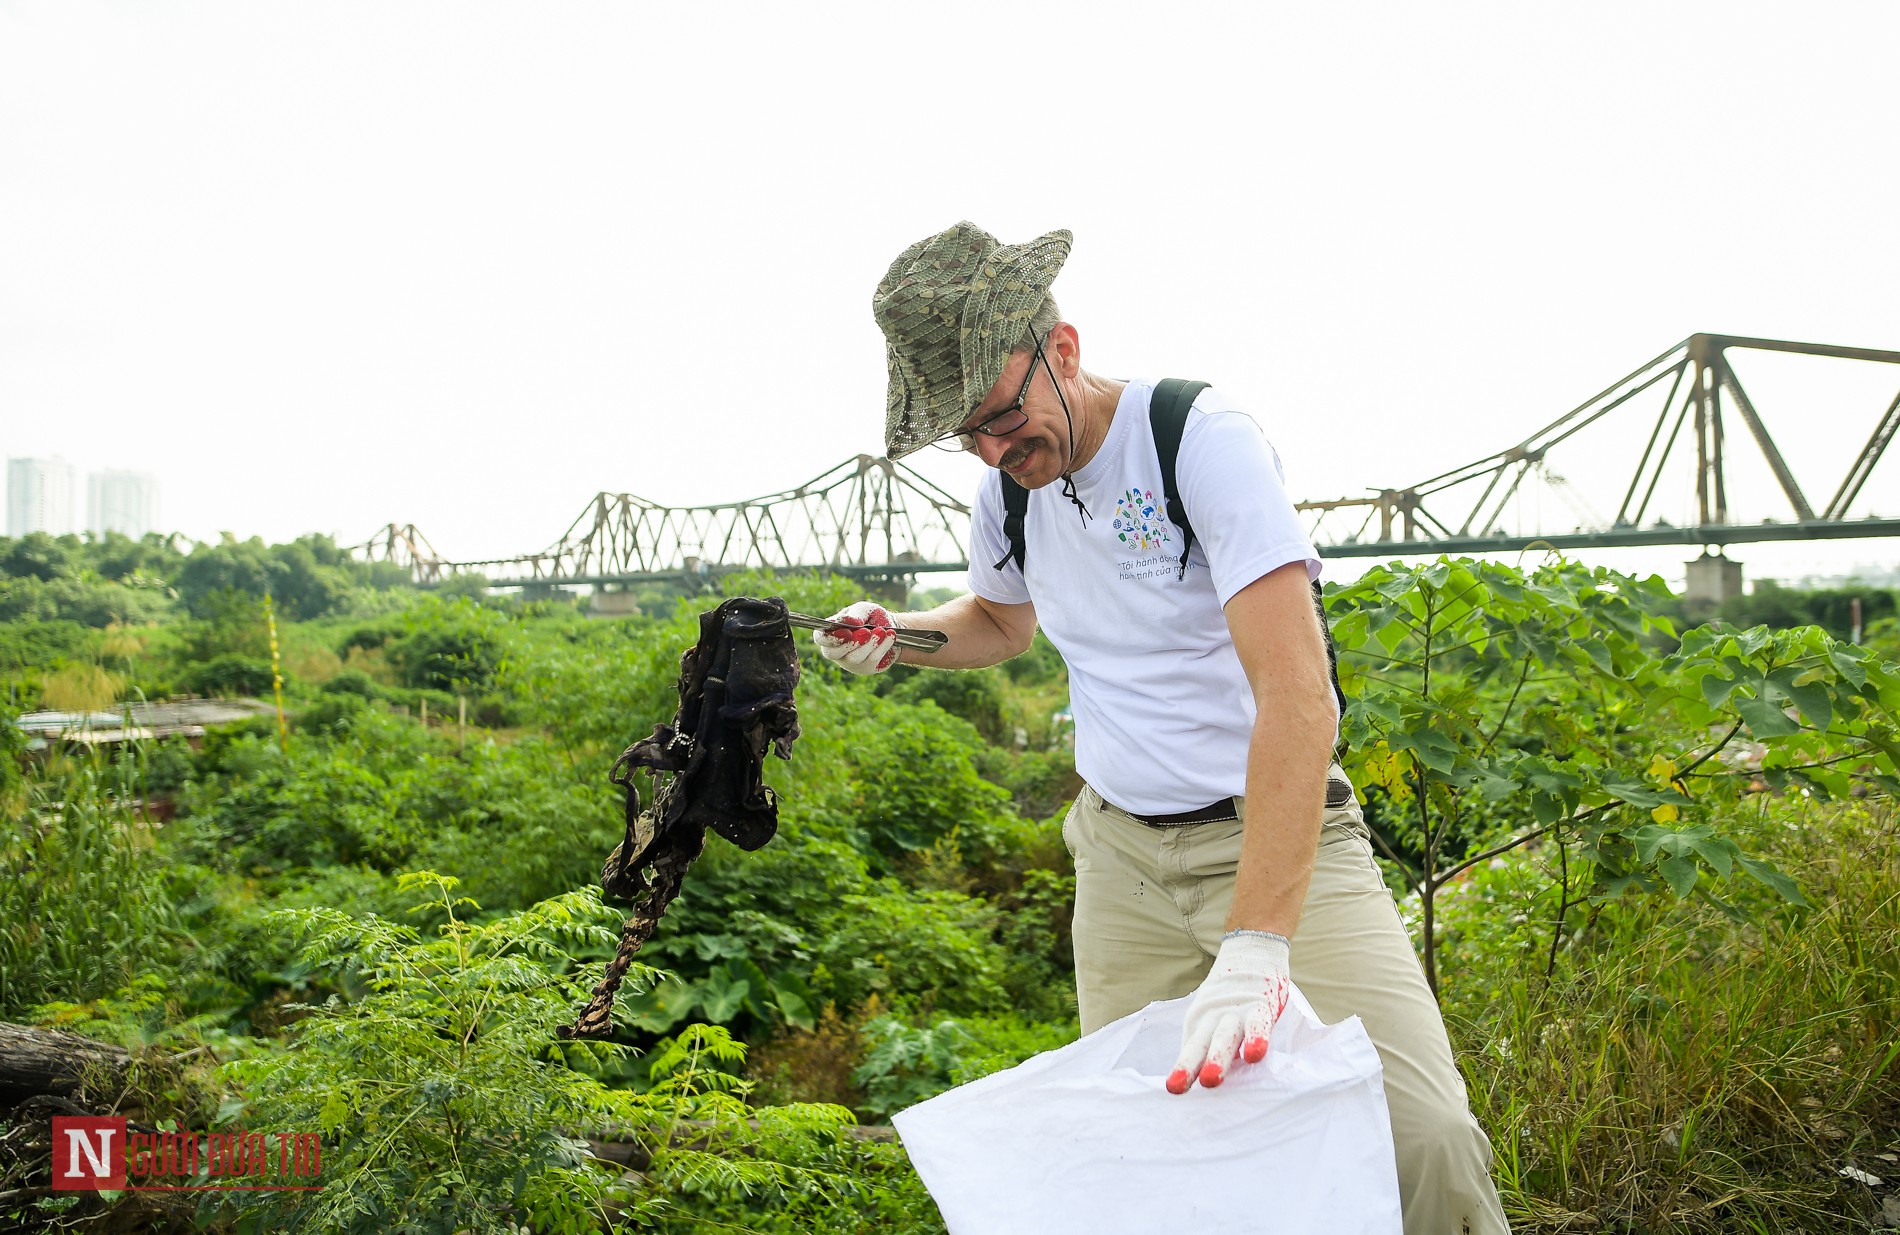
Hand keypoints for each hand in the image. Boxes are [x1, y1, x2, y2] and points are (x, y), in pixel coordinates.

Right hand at [810, 601, 900, 674]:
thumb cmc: (872, 618)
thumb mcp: (865, 609)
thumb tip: (848, 621)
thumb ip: (856, 614)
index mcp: (831, 633)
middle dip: (851, 642)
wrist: (892, 628)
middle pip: (832, 653)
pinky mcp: (865, 668)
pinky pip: (871, 660)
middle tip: (866, 632)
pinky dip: (882, 646)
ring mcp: (849, 662)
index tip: (847, 632)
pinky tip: (889, 636)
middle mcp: (836, 650)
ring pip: (853, 658)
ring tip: (882, 631)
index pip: (820, 638)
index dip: (830, 638)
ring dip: (869, 643)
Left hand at [1167, 930, 1290, 1093]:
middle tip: (1177, 1087)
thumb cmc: (1230, 997)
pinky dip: (1256, 1038)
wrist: (1250, 951)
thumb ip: (1206, 1046)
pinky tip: (1254, 1054)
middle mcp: (1214, 1018)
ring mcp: (1237, 1011)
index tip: (1171, 1090)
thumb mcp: (1213, 1019)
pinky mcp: (1261, 1004)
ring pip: (1225, 1037)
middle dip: (1189, 1066)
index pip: (1189, 1050)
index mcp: (1200, 1023)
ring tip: (1210, 1080)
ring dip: (1217, 1058)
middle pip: (1199, 1044)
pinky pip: (1259, 1024)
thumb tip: (1196, 1081)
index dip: (1181, 1070)